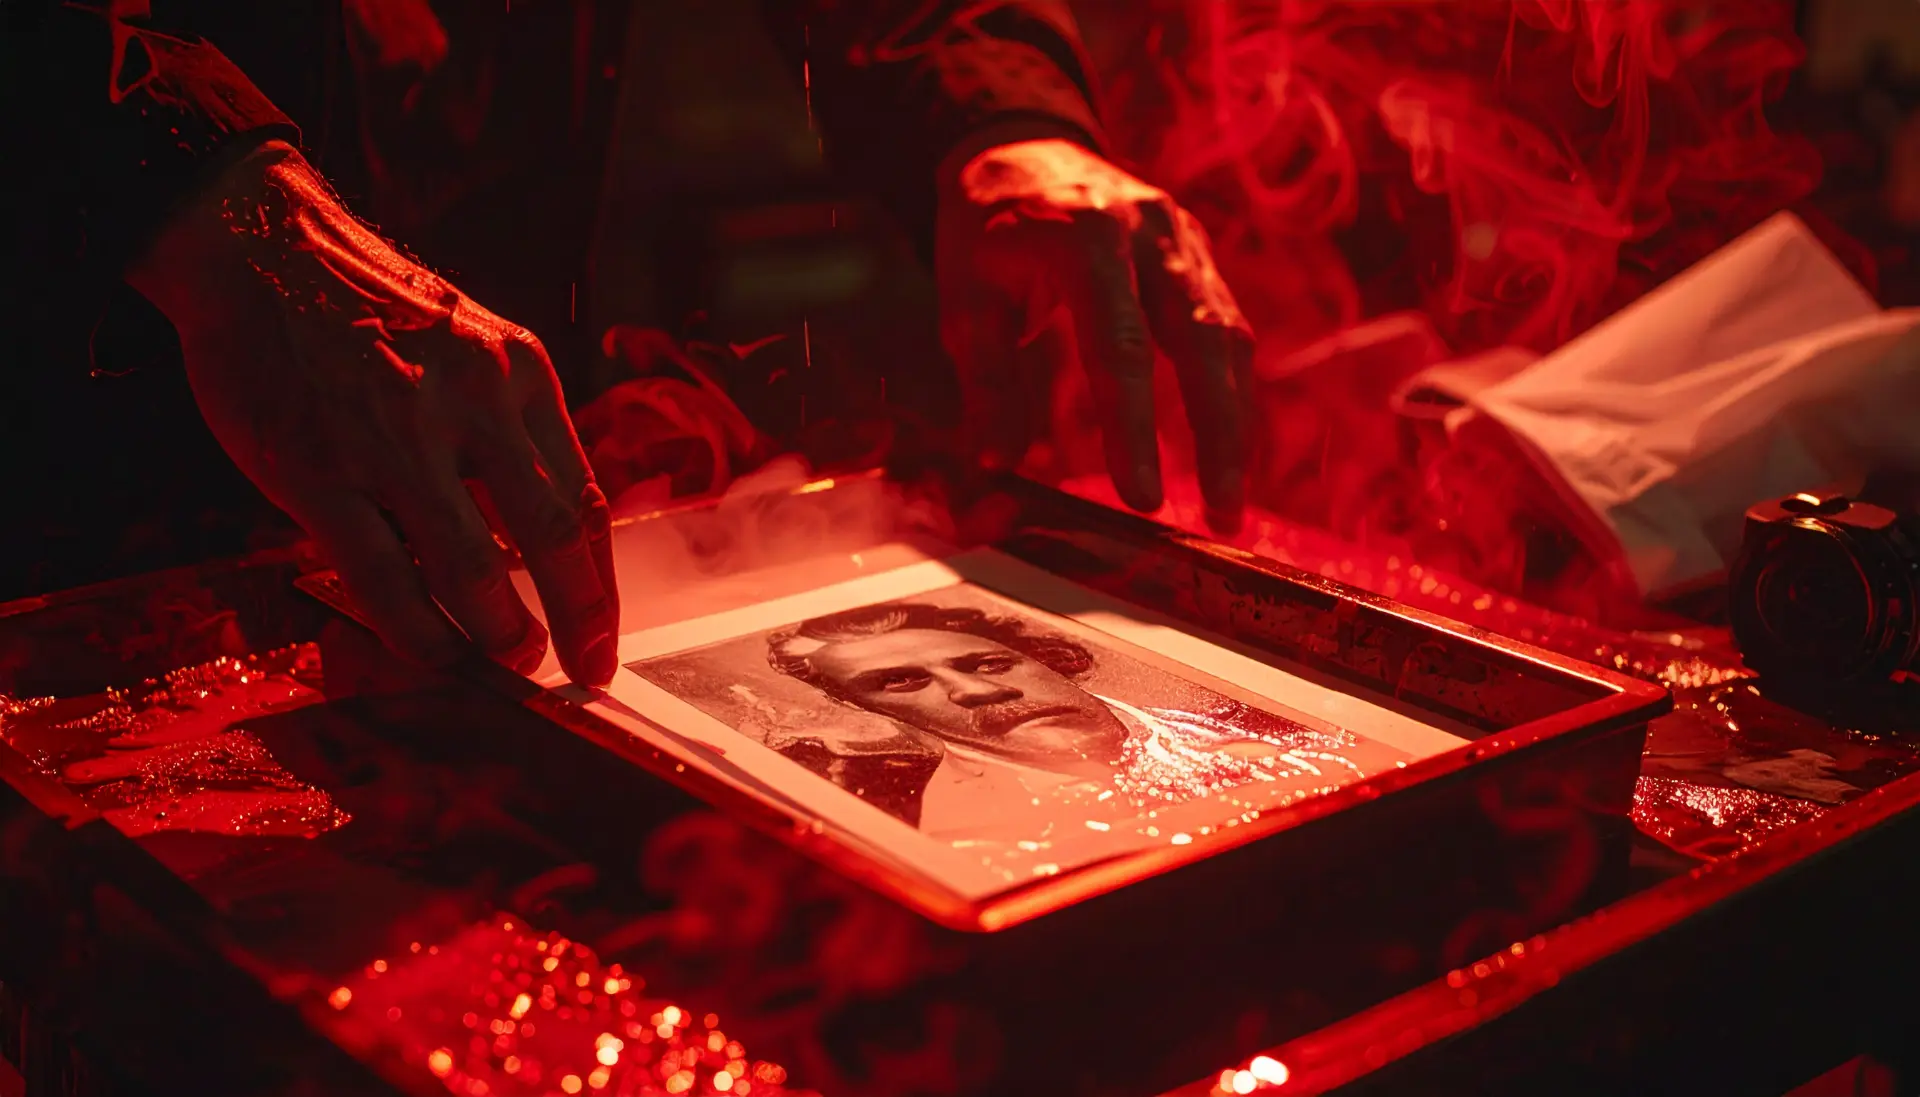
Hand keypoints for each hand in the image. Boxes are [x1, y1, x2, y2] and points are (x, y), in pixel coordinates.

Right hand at [127, 141, 618, 684]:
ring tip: (512, 665)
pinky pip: (386, 578)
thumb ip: (514, 427)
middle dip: (578, 621)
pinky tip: (440, 655)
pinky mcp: (322, 471)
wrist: (262, 249)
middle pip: (551, 539)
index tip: (605, 633)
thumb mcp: (474, 344)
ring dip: (502, 634)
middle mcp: (472, 404)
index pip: (584, 499)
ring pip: (473, 569)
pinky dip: (421, 632)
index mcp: (520, 374)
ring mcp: (394, 441)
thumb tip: (551, 535)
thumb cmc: (371, 310)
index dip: (600, 581)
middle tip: (583, 672)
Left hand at [936, 133, 1253, 530]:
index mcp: (1082, 236)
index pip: (1117, 347)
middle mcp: (1149, 230)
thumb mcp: (966, 300)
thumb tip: (1000, 466)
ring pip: (1229, 337)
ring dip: (1236, 424)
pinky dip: (1233, 392)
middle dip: (1219, 436)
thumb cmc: (986, 232)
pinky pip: (1229, 327)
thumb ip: (988, 382)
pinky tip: (1231, 450)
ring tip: (1231, 503)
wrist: (1019, 147)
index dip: (1134, 429)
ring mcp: (1183, 238)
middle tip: (1224, 515)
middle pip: (1201, 342)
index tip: (1142, 499)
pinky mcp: (1200, 252)